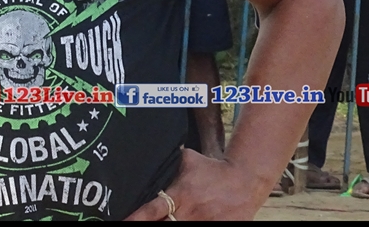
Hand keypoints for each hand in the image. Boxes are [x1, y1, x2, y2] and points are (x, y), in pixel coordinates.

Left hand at [125, 148, 270, 220]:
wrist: (245, 180)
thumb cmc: (214, 169)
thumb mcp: (190, 160)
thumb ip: (171, 161)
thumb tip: (153, 150)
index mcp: (180, 194)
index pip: (152, 210)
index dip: (136, 218)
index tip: (123, 221)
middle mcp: (189, 212)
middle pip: (164, 225)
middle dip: (150, 226)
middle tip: (136, 224)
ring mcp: (204, 222)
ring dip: (171, 226)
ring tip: (169, 222)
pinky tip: (187, 223)